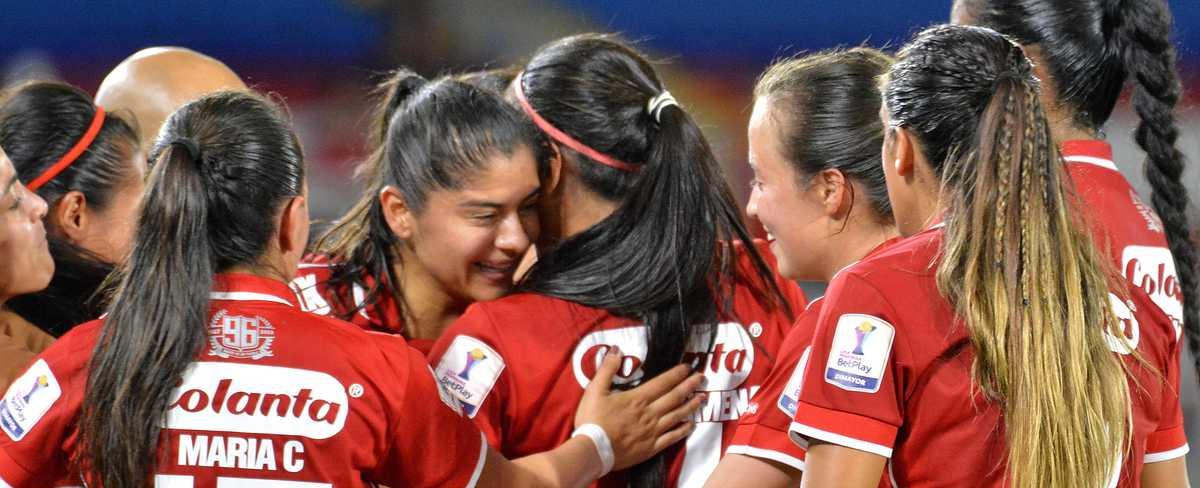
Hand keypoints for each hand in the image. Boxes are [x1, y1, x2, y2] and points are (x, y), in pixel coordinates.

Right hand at [574, 346, 704, 470]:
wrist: (592, 450)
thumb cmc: (592, 420)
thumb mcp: (595, 390)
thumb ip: (607, 369)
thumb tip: (616, 349)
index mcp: (637, 398)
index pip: (662, 382)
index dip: (677, 374)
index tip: (688, 367)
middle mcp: (650, 413)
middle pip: (675, 397)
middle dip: (690, 386)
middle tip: (702, 378)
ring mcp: (653, 431)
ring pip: (677, 415)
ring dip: (691, 405)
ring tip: (702, 398)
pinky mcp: (651, 447)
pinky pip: (672, 437)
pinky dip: (683, 430)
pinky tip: (691, 425)